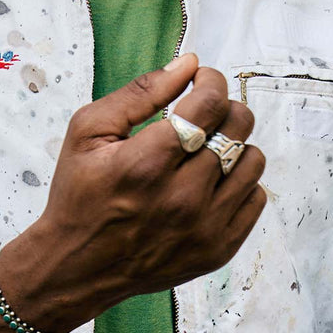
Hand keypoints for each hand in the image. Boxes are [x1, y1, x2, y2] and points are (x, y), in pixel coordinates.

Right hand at [0, 55, 266, 332]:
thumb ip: (140, 93)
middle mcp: (181, 198)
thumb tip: (187, 64)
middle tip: (202, 118)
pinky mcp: (216, 251)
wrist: (77, 268)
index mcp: (147, 163)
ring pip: (253, 161)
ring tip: (206, 154)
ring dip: (234, 147)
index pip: (211, 102)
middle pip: (238, 126)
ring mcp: (203, 228)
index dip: (210, 81)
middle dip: (223, 109)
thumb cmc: (79, 199)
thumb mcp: (88, 133)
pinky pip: (255, 200)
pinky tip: (212, 186)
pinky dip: (239, 185)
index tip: (200, 83)